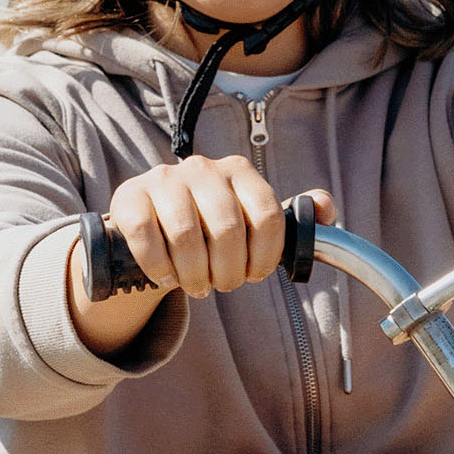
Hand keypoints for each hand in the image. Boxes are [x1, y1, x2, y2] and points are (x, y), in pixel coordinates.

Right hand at [95, 156, 321, 301]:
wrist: (149, 220)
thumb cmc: (209, 224)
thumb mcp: (249, 217)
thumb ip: (290, 217)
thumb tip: (324, 208)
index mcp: (240, 171)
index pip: (268, 217)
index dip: (265, 257)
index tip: (255, 275)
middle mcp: (203, 168)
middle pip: (228, 231)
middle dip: (228, 272)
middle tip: (222, 285)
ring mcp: (164, 179)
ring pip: (187, 237)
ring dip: (194, 275)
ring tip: (196, 285)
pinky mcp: (129, 196)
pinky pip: (147, 238)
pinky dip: (159, 267)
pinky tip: (166, 276)